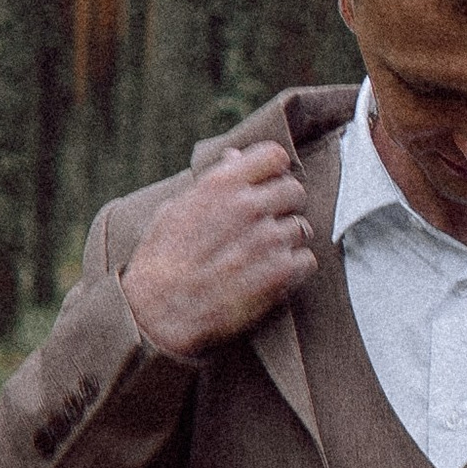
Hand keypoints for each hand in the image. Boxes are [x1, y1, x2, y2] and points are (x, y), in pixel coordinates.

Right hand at [121, 144, 316, 360]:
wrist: (159, 312)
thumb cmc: (160, 261)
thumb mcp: (175, 209)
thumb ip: (213, 182)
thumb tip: (235, 157)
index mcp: (222, 184)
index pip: (274, 155)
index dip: (274, 170)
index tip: (268, 184)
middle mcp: (248, 207)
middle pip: (295, 190)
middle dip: (285, 206)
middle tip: (270, 223)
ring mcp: (267, 239)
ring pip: (302, 227)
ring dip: (288, 240)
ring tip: (264, 255)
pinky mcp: (280, 273)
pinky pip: (307, 260)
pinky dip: (294, 268)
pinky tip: (271, 275)